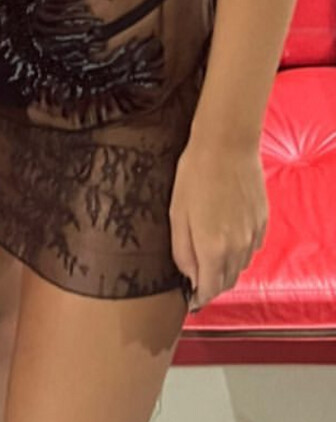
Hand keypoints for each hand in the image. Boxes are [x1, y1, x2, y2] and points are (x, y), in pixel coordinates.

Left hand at [169, 135, 267, 310]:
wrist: (226, 144)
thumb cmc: (196, 174)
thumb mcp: (177, 213)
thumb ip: (182, 251)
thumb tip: (189, 277)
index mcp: (213, 249)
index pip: (210, 290)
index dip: (199, 296)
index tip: (191, 297)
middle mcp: (238, 248)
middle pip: (227, 281)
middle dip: (212, 283)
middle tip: (198, 274)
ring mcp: (253, 235)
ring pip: (240, 266)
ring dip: (226, 266)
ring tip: (211, 250)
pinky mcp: (263, 221)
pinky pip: (252, 247)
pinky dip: (240, 249)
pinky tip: (228, 232)